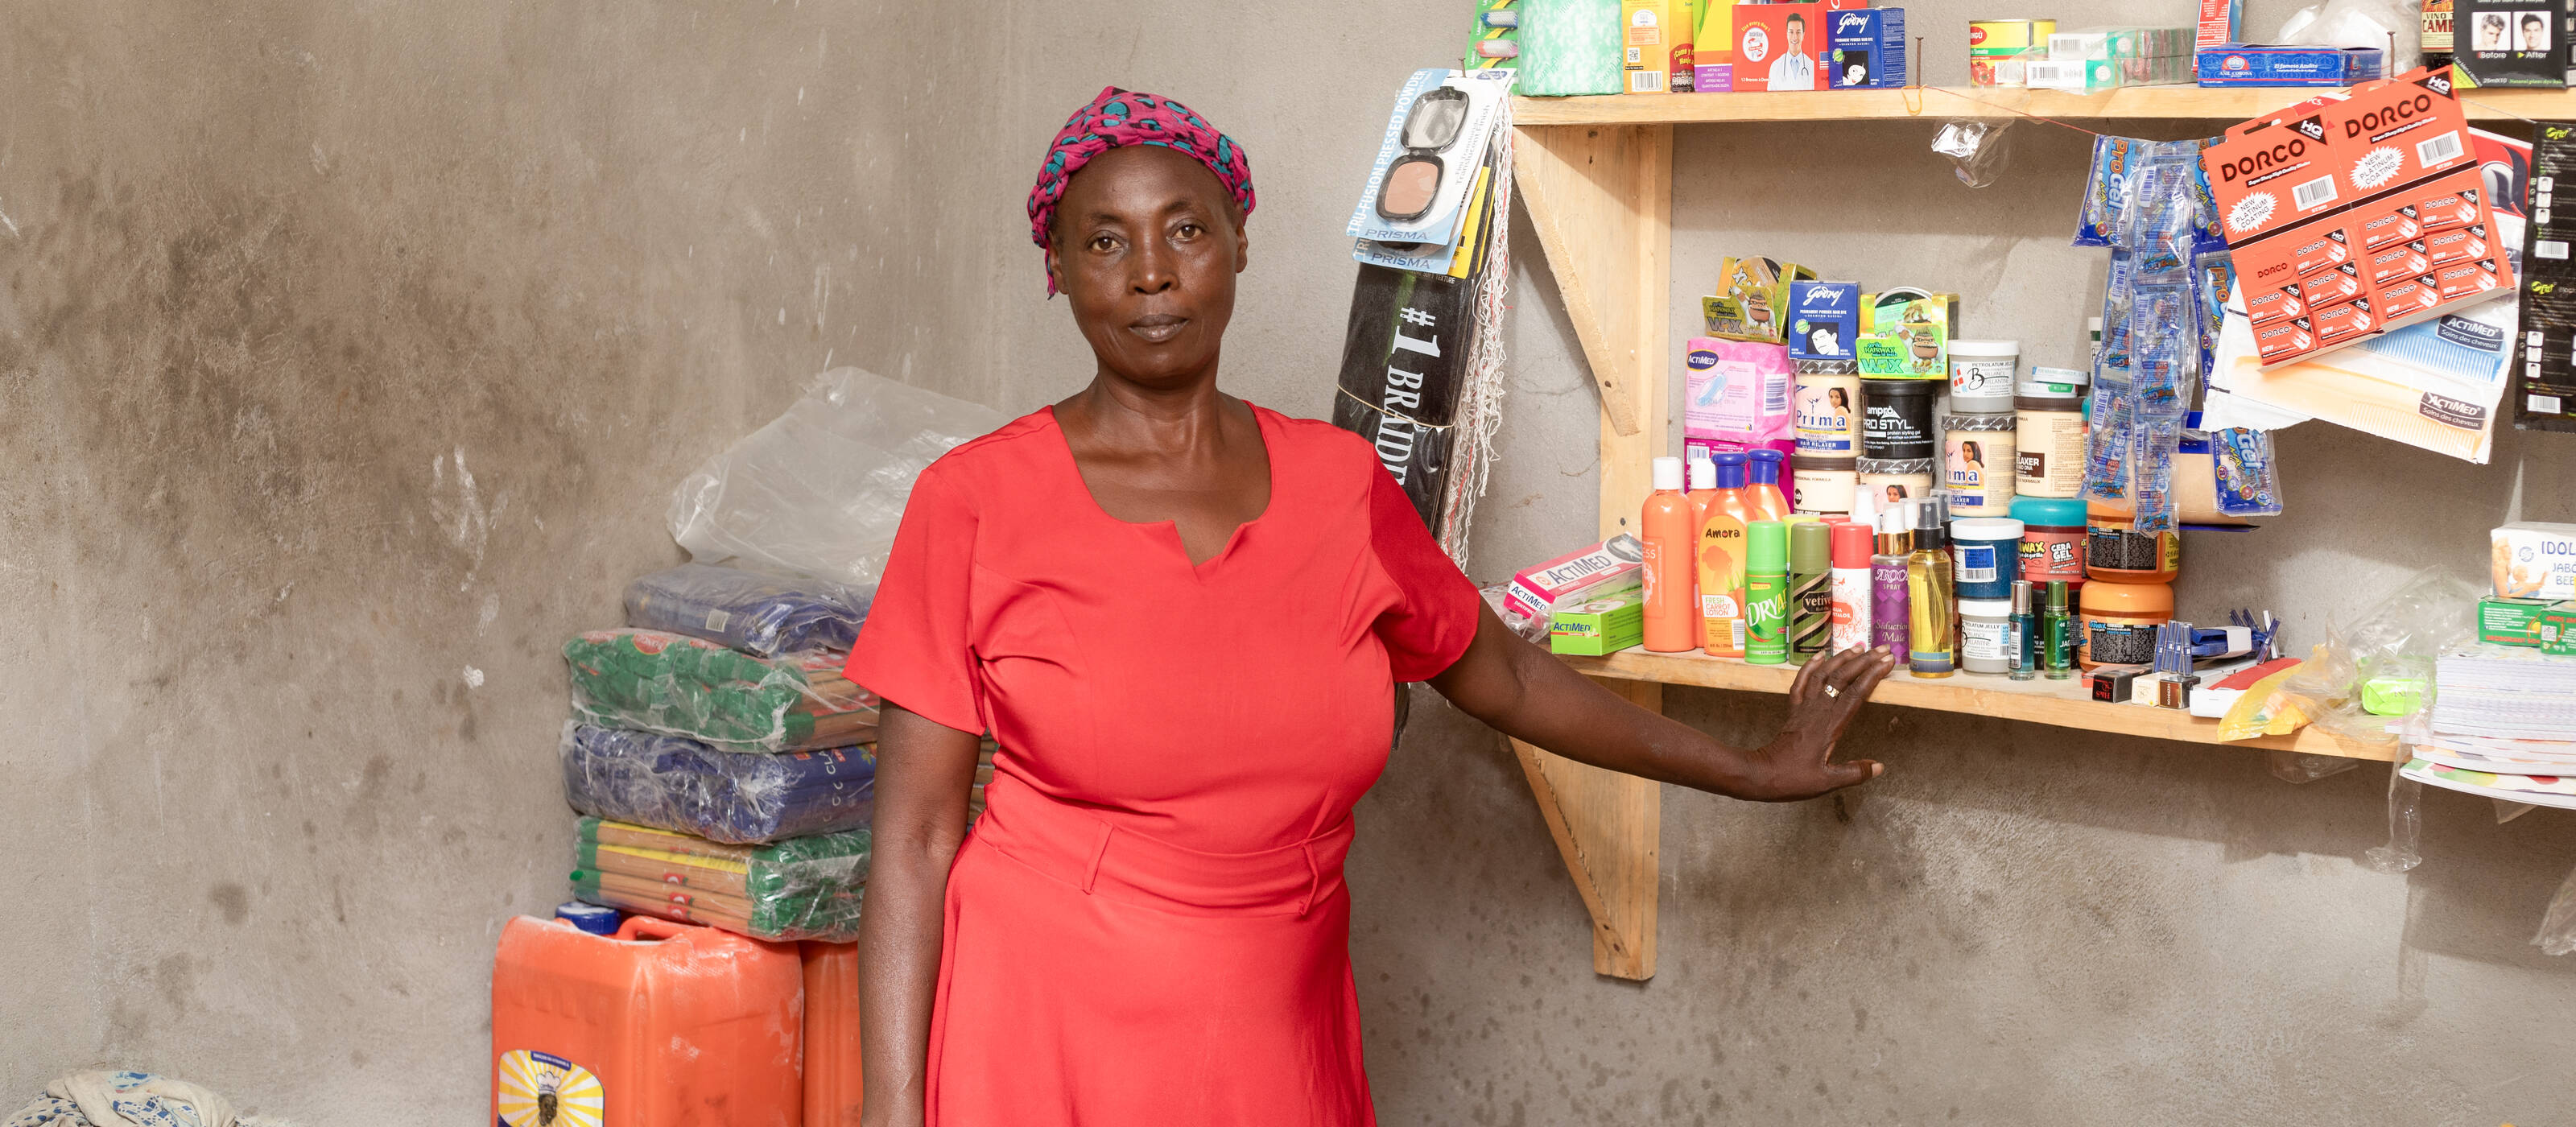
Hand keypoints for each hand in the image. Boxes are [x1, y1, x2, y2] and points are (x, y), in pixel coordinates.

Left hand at [1737, 646, 1894, 801]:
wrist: (1761, 773)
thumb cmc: (1793, 778)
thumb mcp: (1827, 781)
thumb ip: (1854, 773)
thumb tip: (1880, 767)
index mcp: (1829, 726)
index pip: (1856, 694)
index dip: (1873, 676)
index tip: (1887, 663)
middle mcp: (1817, 711)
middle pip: (1842, 678)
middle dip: (1863, 661)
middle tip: (1882, 650)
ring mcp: (1803, 708)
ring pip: (1822, 675)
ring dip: (1841, 659)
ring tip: (1858, 647)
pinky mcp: (1793, 710)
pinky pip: (1801, 682)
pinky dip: (1810, 666)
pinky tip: (1820, 655)